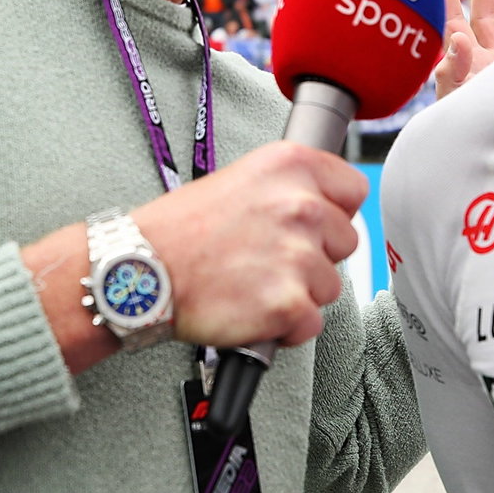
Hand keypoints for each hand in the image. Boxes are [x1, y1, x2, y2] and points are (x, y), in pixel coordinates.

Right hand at [134, 141, 366, 348]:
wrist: (140, 270)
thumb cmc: (180, 229)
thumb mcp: (240, 179)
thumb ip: (288, 188)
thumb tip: (323, 206)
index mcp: (290, 166)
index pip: (353, 189)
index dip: (333, 211)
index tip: (313, 225)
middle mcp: (301, 205)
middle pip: (346, 241)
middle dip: (316, 255)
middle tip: (269, 258)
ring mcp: (298, 255)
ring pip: (330, 285)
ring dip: (299, 291)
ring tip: (254, 283)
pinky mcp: (289, 303)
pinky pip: (311, 323)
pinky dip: (286, 327)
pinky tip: (253, 309)